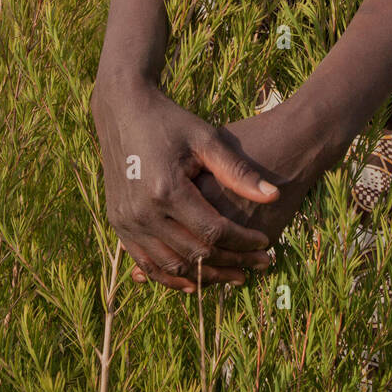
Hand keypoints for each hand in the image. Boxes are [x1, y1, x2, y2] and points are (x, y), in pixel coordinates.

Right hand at [130, 102, 323, 284]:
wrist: (123, 111)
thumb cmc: (170, 121)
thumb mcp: (206, 139)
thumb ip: (238, 171)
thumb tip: (274, 196)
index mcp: (166, 190)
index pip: (213, 231)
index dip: (243, 242)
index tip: (265, 243)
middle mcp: (143, 212)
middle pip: (194, 254)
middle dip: (231, 263)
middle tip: (258, 265)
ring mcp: (126, 221)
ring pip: (170, 266)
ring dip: (204, 277)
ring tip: (234, 275)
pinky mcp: (118, 224)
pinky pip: (146, 263)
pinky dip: (172, 275)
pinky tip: (197, 279)